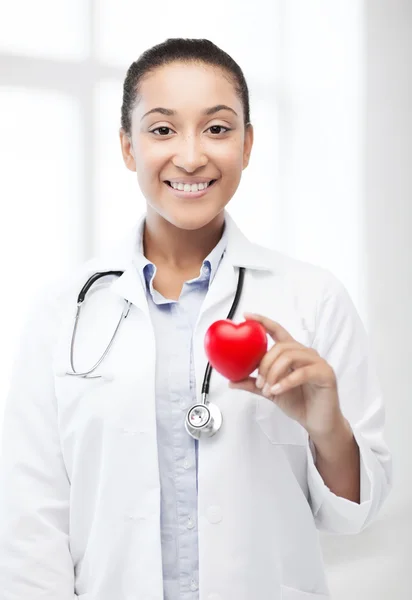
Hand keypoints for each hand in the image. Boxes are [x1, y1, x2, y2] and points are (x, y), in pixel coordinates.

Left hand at [229, 312, 343, 437]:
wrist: (317, 421)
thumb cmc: (298, 402)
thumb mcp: (271, 391)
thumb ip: (254, 384)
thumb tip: (231, 381)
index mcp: (292, 352)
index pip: (277, 331)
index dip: (263, 322)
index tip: (246, 316)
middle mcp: (305, 353)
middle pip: (281, 347)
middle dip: (265, 364)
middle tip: (259, 383)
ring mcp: (317, 362)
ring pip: (290, 357)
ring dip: (273, 373)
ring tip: (267, 389)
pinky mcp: (325, 374)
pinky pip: (302, 373)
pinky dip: (285, 382)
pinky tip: (276, 390)